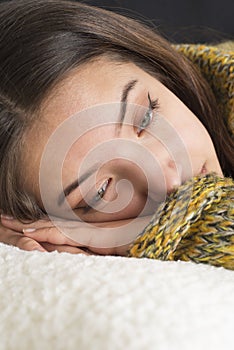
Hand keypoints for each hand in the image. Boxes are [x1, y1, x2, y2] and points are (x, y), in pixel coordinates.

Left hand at [0, 213, 151, 255]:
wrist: (155, 233)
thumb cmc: (137, 237)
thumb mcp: (113, 243)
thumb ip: (99, 244)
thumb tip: (88, 247)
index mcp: (84, 229)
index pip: (54, 224)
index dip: (34, 221)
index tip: (17, 220)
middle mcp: (82, 227)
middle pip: (46, 223)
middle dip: (22, 220)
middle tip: (1, 216)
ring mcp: (85, 230)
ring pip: (49, 226)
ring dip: (26, 224)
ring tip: (4, 221)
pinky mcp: (90, 236)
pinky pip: (62, 234)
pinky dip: (43, 231)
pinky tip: (27, 231)